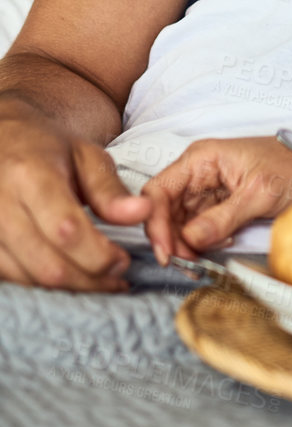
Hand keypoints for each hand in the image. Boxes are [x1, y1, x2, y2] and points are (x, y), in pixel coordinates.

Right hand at [0, 105, 150, 289]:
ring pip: (30, 279)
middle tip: (117, 275)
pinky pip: (14, 280)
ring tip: (99, 279)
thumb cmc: (47, 147)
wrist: (2, 138)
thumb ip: (111, 190)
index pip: (66, 231)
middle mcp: (0, 205)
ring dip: (71, 288)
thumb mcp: (86, 156)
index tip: (124, 260)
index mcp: (30, 176)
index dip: (99, 255)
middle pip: (48, 265)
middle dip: (90, 279)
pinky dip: (46, 286)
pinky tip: (71, 276)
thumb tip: (143, 214)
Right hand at [142, 136, 291, 260]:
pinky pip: (201, 228)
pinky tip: (222, 245)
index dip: (154, 224)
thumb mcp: (260, 193)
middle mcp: (200, 172)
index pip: (158, 192)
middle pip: (166, 211)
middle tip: (188, 264)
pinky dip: (205, 242)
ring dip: (189, 244)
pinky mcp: (223, 205)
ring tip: (206, 257)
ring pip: (181, 223)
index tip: (166, 252)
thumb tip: (189, 241)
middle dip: (173, 240)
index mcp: (202, 158)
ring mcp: (210, 189)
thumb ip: (222, 218)